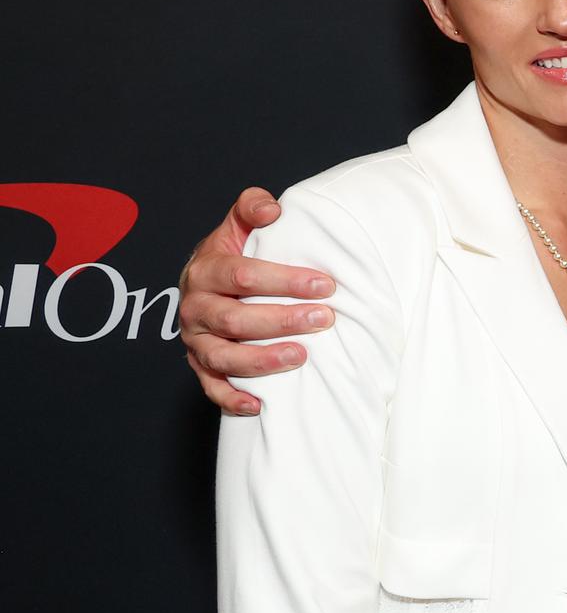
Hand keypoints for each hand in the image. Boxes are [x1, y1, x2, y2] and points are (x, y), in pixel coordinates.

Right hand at [177, 187, 334, 414]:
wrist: (207, 281)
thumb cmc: (234, 252)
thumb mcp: (239, 225)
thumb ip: (252, 207)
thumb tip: (271, 209)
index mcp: (205, 270)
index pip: (242, 275)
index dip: (284, 280)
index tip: (325, 284)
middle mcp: (195, 307)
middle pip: (235, 319)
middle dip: (282, 320)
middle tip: (324, 319)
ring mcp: (195, 340)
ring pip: (223, 357)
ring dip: (263, 360)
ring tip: (302, 356)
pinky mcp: (200, 365)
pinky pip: (211, 387)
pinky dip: (232, 398)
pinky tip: (260, 405)